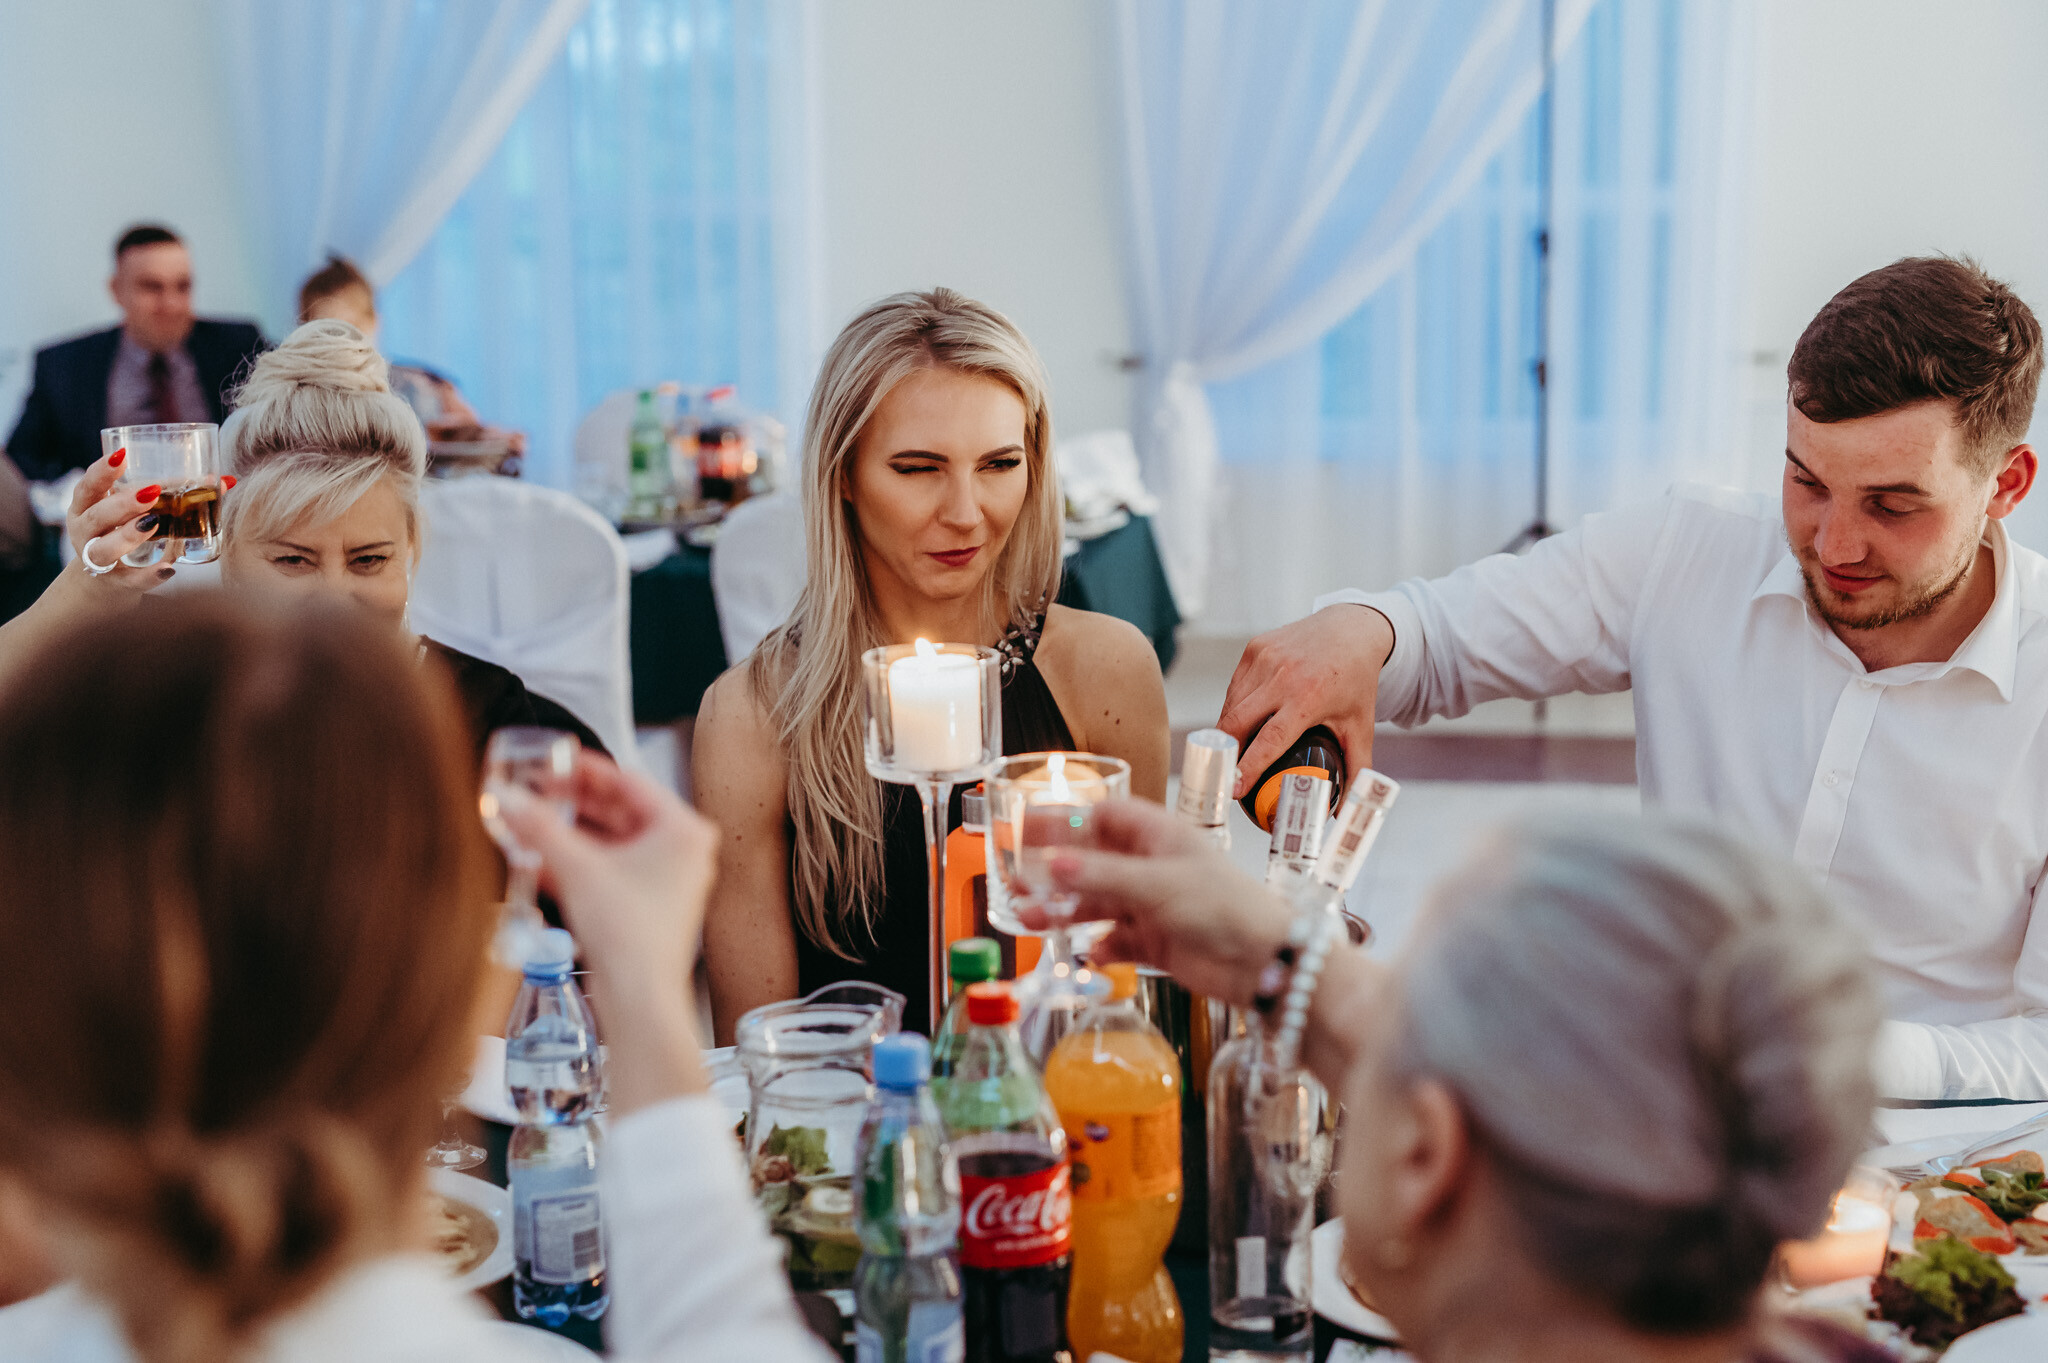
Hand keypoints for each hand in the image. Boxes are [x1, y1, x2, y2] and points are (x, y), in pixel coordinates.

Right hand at [64, 447, 233, 591]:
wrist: (106, 581)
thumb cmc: (123, 532)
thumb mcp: (133, 510)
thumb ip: (169, 493)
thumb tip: (223, 481)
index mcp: (87, 507)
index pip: (88, 487)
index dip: (101, 472)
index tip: (121, 456)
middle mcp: (86, 532)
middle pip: (97, 516)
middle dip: (122, 503)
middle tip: (150, 492)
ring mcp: (97, 560)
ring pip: (105, 549)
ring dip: (128, 534)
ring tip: (152, 523)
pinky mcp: (117, 583)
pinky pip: (132, 579)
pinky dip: (149, 575)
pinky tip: (167, 568)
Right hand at [498, 751, 719, 1114]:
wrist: (638, 1000)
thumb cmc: (630, 937)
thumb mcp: (576, 868)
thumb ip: (537, 827)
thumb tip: (505, 799)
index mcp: (683, 829)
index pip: (628, 780)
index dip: (583, 768)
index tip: (552, 759)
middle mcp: (682, 851)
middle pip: (617, 810)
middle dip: (569, 803)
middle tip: (533, 790)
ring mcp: (668, 880)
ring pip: (609, 842)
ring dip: (567, 834)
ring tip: (527, 822)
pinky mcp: (648, 906)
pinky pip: (608, 870)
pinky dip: (576, 863)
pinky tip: (536, 859)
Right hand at [1022, 798, 1293, 1006]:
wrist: (1264, 960)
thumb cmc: (1226, 906)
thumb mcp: (1156, 884)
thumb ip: (1101, 875)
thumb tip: (1052, 862)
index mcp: (1158, 836)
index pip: (1104, 816)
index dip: (1066, 819)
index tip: (1029, 826)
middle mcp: (1153, 867)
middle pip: (1093, 862)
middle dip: (1055, 872)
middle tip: (1017, 880)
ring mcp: (1154, 905)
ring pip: (1098, 903)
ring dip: (1067, 911)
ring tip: (1032, 920)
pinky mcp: (1157, 941)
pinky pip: (1117, 940)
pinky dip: (1102, 947)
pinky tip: (1091, 953)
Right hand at [1219, 603, 1395, 797]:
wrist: (1351, 629)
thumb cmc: (1356, 682)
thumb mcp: (1360, 726)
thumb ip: (1357, 769)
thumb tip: (1344, 812)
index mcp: (1308, 697)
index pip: (1269, 739)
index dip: (1248, 766)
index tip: (1234, 789)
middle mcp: (1283, 675)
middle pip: (1237, 722)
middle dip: (1224, 753)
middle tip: (1221, 778)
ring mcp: (1265, 658)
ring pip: (1231, 705)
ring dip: (1227, 732)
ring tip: (1228, 755)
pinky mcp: (1255, 648)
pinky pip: (1234, 687)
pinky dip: (1233, 708)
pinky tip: (1238, 725)